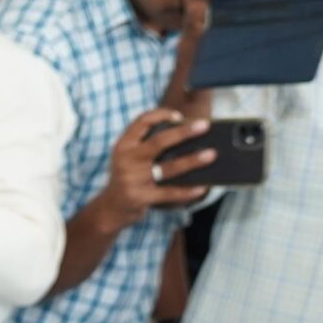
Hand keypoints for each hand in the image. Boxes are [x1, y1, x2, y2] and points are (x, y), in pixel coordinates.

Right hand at [96, 109, 212, 227]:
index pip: (142, 122)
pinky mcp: (140, 197)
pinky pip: (168, 193)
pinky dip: (187, 191)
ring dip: (192, 161)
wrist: (111, 207)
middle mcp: (126, 160)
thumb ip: (147, 144)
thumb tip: (187, 134)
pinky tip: (202, 187)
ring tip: (211, 154)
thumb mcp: (129, 156)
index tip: (179, 116)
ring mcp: (133, 179)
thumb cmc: (128, 176)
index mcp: (123, 145)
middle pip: (158, 142)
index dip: (161, 115)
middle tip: (204, 126)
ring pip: (168, 168)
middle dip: (183, 132)